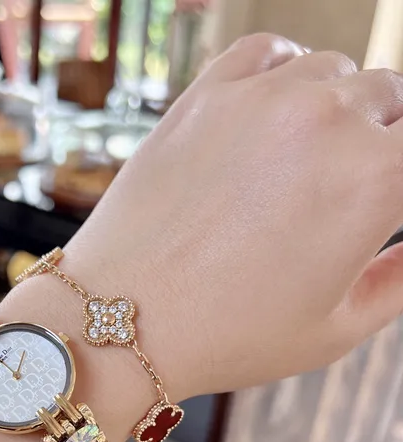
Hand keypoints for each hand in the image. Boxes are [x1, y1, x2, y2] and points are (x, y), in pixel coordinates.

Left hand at [0, 35, 402, 441]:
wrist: (120, 322)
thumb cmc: (226, 336)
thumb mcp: (336, 329)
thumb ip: (402, 279)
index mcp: (375, 180)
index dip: (399, 178)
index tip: (381, 203)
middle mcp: (325, 122)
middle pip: (389, 100)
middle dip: (379, 142)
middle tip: (340, 190)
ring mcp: (259, 101)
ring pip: (332, 73)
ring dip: (332, 108)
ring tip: (300, 162)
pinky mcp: (203, 96)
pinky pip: (268, 51)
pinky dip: (283, 73)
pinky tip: (273, 111)